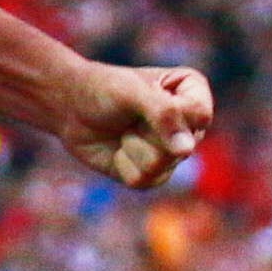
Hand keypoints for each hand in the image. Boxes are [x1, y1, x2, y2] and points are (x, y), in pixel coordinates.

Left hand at [52, 62, 212, 189]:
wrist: (71, 108)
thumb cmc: (103, 90)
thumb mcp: (132, 92)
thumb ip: (163, 114)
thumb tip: (186, 150)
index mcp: (194, 92)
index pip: (200, 115)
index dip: (171, 116)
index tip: (145, 98)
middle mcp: (189, 125)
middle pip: (182, 146)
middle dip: (145, 132)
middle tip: (129, 116)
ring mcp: (173, 152)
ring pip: (162, 166)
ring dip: (132, 148)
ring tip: (124, 131)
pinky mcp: (154, 174)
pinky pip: (145, 180)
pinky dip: (123, 164)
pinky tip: (118, 149)